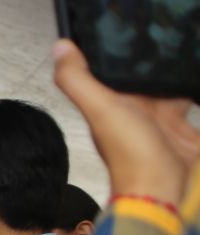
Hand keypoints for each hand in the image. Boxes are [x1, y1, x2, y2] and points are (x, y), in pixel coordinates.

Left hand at [53, 39, 199, 206]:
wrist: (162, 189)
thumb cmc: (130, 155)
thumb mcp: (100, 111)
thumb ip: (78, 81)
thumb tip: (60, 49)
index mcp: (112, 104)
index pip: (113, 72)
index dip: (118, 55)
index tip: (126, 34)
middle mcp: (134, 111)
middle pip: (145, 79)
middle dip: (153, 64)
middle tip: (165, 43)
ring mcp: (160, 122)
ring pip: (168, 90)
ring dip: (173, 77)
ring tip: (181, 61)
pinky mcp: (183, 132)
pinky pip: (189, 103)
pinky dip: (191, 91)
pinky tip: (191, 84)